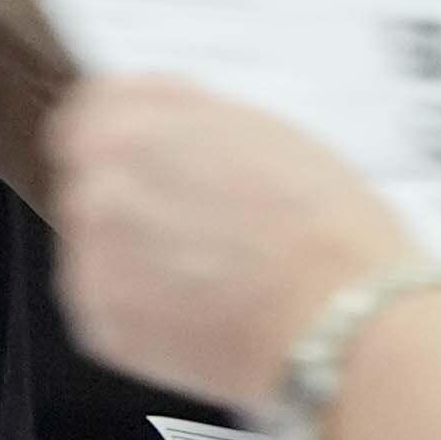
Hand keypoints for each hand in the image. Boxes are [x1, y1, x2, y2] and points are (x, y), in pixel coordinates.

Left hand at [46, 75, 418, 411]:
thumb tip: (166, 120)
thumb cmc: (330, 233)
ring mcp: (92, 256)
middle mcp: (96, 183)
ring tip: (216, 279)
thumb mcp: (266, 132)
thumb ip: (192, 119)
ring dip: (141, 259)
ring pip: (101, 247)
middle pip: (95, 182)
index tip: (150, 162)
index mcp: (128, 123)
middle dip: (138, 203)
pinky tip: (207, 314)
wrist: (349, 327)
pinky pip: (112, 306)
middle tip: (202, 231)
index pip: (93, 112)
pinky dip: (148, 313)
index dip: (131, 139)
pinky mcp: (101, 321)